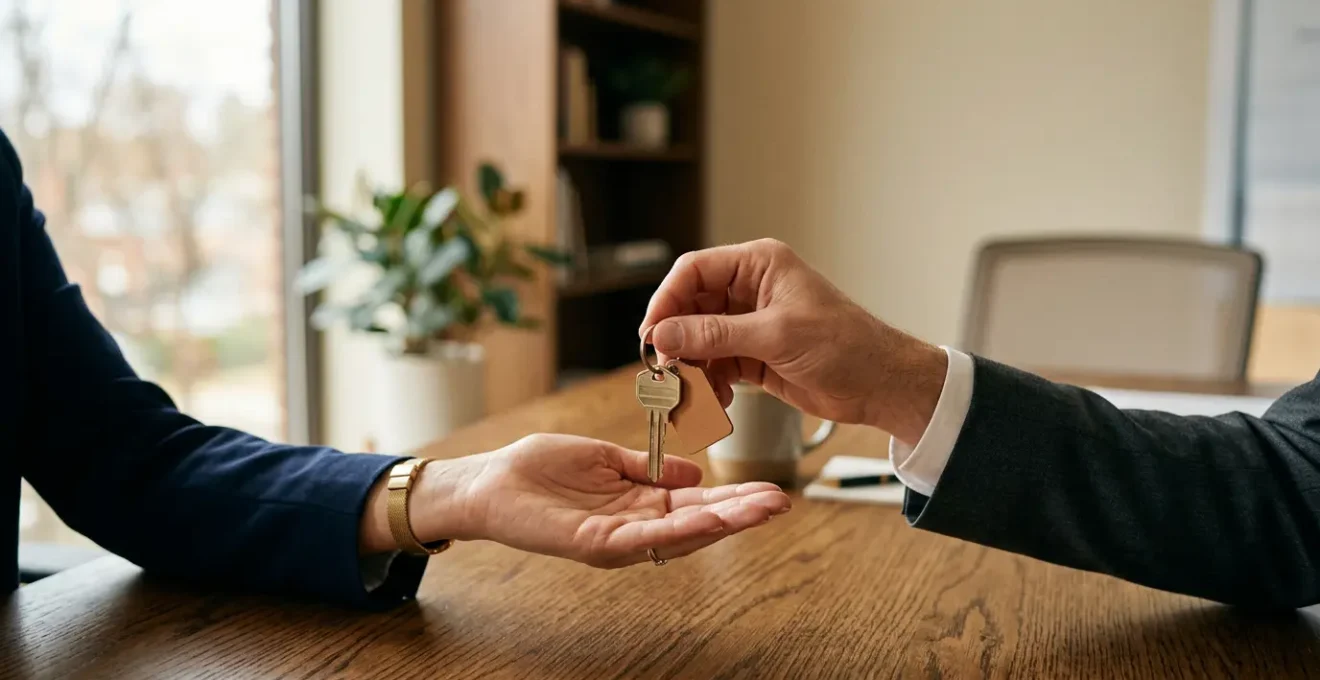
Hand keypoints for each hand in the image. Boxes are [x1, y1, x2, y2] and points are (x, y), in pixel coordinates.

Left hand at [363, 434, 790, 566]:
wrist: (490, 482)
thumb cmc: (539, 470)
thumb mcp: (604, 459)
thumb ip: (647, 468)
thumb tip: (691, 472)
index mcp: (638, 505)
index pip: (697, 504)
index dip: (733, 498)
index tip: (770, 491)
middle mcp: (633, 529)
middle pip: (698, 524)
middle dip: (741, 514)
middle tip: (783, 504)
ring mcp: (616, 540)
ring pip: (679, 535)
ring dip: (722, 522)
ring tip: (759, 510)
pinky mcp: (592, 543)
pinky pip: (641, 539)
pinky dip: (675, 530)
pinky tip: (706, 517)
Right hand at [639, 239, 946, 443]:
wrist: (881, 386)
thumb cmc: (846, 347)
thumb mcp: (775, 337)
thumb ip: (715, 335)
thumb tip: (664, 336)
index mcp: (759, 265)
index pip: (694, 271)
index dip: (667, 299)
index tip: (652, 333)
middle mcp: (750, 289)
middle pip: (691, 306)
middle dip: (676, 338)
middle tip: (664, 368)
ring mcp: (751, 323)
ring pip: (699, 339)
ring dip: (691, 365)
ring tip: (691, 390)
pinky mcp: (754, 354)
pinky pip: (715, 364)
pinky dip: (709, 382)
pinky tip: (714, 400)